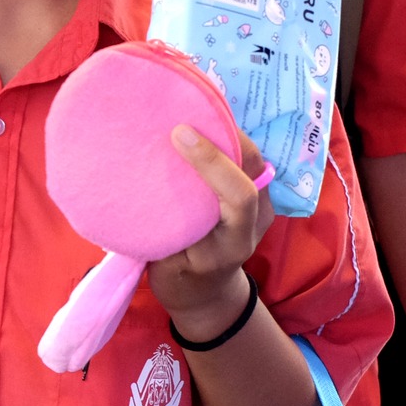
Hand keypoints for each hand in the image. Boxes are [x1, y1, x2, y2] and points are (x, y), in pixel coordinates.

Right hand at [147, 126, 274, 334]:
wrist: (208, 296)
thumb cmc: (181, 281)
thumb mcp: (165, 265)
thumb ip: (163, 226)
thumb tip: (143, 178)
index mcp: (233, 243)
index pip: (238, 196)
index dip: (212, 162)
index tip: (179, 134)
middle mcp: (256, 221)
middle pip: (253, 165)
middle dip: (225, 131)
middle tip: (189, 108)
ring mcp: (262, 206)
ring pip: (253, 156)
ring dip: (226, 129)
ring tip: (195, 109)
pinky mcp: (257, 193)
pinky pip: (246, 158)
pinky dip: (225, 138)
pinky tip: (203, 123)